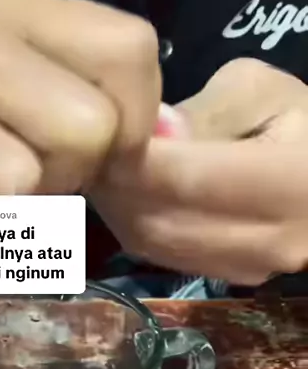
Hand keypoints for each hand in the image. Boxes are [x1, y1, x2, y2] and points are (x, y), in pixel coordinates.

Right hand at [0, 0, 160, 211]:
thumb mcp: (4, 46)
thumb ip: (85, 80)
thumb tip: (167, 142)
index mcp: (11, 12)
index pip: (128, 52)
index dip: (137, 118)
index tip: (104, 147)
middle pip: (88, 131)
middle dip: (73, 172)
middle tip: (32, 172)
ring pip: (22, 186)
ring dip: (15, 211)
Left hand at [92, 59, 307, 284]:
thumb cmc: (301, 122)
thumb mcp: (263, 90)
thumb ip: (206, 110)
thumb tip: (153, 131)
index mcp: (291, 184)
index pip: (189, 180)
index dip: (133, 162)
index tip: (96, 135)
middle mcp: (273, 240)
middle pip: (165, 222)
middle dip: (116, 188)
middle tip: (83, 153)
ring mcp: (252, 268)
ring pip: (158, 246)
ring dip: (118, 210)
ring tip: (98, 171)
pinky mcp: (233, 278)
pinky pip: (166, 257)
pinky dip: (135, 226)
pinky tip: (121, 196)